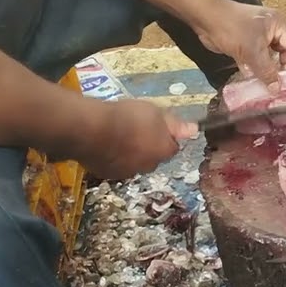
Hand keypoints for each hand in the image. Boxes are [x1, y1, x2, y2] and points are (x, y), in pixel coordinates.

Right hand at [83, 100, 197, 179]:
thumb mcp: (155, 111)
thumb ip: (175, 123)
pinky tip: (104, 144)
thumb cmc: (126, 116)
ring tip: (117, 135)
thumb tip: (194, 130)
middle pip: (153, 157)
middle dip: (147, 147)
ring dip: (130, 153)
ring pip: (134, 163)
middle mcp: (149, 167)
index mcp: (164, 151)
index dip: (164, 135)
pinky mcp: (108, 175)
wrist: (91, 129)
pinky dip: (113, 158)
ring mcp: (128, 173)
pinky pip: (114, 166)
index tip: (153, 125)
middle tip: (134, 129)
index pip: (172, 146)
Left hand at [196, 0, 285, 85]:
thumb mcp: (252, 51)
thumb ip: (267, 71)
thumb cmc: (232, 29)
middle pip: (285, 51)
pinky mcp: (247, 43)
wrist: (206, 18)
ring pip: (270, 56)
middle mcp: (272, 29)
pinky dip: (256, 68)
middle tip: (276, 83)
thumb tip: (277, 89)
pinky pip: (257, 58)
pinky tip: (251, 79)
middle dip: (281, 67)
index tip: (284, 79)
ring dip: (268, 70)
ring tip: (265, 84)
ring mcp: (259, 36)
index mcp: (279, 25)